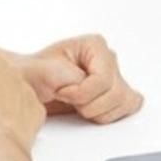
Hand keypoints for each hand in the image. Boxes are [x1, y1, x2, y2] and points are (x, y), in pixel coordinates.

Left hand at [15, 34, 143, 124]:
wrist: (31, 86)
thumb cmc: (35, 75)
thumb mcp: (45, 71)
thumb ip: (69, 75)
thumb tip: (86, 83)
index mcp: (95, 45)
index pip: (104, 79)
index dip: (82, 93)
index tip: (62, 92)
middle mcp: (108, 59)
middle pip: (116, 92)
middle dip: (89, 104)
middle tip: (69, 99)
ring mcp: (114, 76)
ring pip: (124, 102)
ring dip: (97, 111)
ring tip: (77, 105)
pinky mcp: (115, 93)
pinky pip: (129, 106)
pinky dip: (110, 114)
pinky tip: (91, 110)